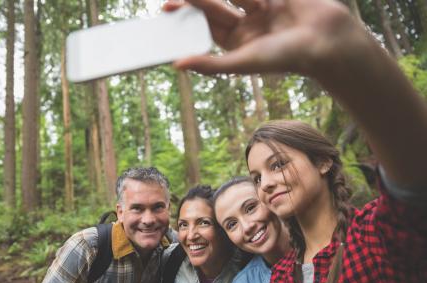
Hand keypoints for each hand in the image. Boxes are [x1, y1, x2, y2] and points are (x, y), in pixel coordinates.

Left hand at [164, 0, 362, 77]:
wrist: (328, 40)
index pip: (204, 27)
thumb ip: (210, 64)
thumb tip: (177, 65)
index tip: (166, 8)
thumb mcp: (243, 62)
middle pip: (214, 5)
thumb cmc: (286, 57)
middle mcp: (245, 24)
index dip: (186, 17)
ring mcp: (260, 7)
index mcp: (235, 43)